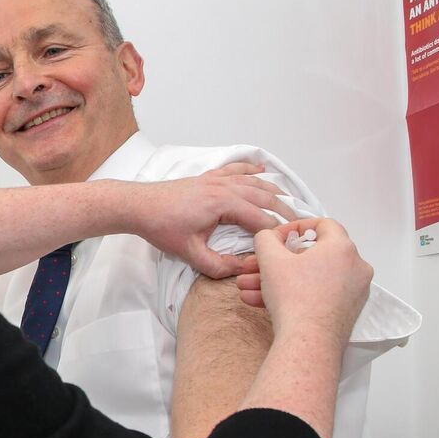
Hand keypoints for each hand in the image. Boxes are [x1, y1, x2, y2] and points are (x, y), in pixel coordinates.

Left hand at [125, 162, 298, 278]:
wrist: (138, 205)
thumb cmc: (161, 227)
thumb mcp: (190, 254)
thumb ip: (218, 265)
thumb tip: (243, 269)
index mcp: (222, 203)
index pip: (260, 218)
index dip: (277, 234)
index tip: (289, 246)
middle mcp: (223, 186)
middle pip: (264, 196)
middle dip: (284, 211)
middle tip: (300, 226)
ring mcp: (215, 179)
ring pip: (253, 181)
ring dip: (274, 191)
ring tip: (290, 204)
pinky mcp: (207, 177)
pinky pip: (235, 169)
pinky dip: (251, 169)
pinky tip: (262, 169)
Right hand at [236, 218, 372, 346]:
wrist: (309, 343)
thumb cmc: (294, 296)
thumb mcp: (270, 259)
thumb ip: (266, 238)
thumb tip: (269, 237)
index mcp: (342, 248)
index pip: (323, 225)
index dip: (295, 227)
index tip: (276, 238)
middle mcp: (354, 267)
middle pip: (310, 256)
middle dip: (274, 262)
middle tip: (253, 267)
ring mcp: (353, 292)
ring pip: (309, 278)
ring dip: (275, 281)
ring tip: (247, 289)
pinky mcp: (346, 312)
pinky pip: (316, 295)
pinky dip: (292, 295)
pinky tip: (259, 301)